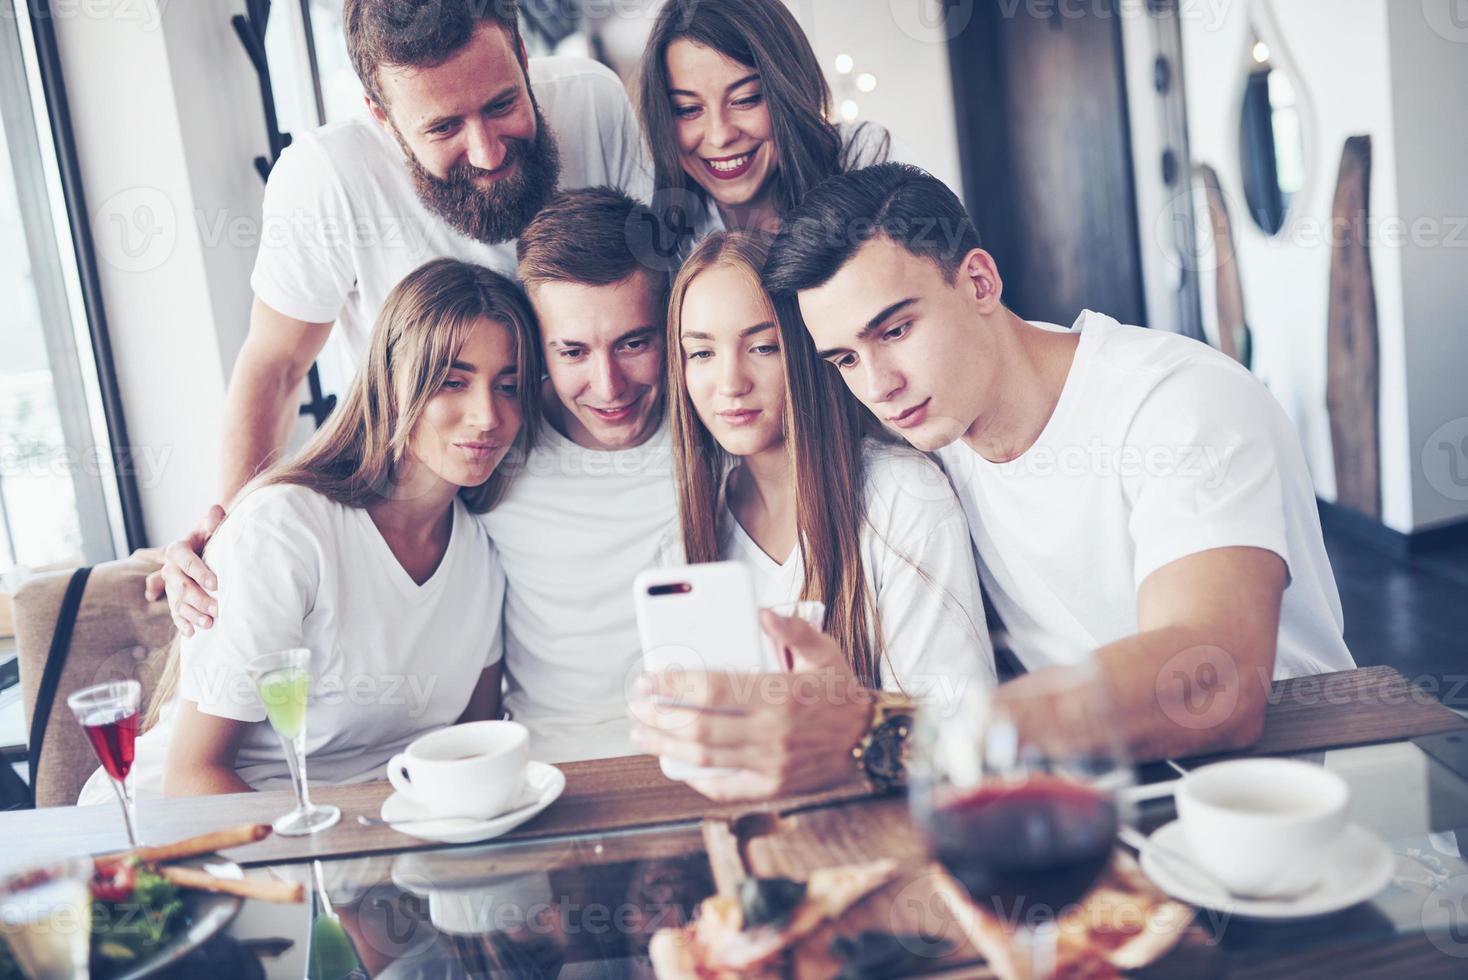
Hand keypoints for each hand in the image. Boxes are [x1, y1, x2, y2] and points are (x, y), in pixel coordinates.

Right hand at [148, 505, 225, 636]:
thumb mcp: (209, 527)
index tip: (216, 583)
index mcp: (177, 549)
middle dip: (200, 599)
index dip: (200, 572)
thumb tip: (216, 510)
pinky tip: (192, 633)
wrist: (199, 548)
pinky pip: (175, 613)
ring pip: (178, 602)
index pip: (186, 560)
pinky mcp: (173, 599)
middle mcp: (170, 568)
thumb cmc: (207, 537)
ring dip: (193, 614)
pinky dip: (182, 623)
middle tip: (218, 610)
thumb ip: (212, 521)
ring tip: (209, 624)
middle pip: (182, 586)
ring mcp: (170, 586)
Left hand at [628, 610, 874, 801]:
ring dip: (664, 746)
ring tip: (640, 732)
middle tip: (636, 705)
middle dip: (659, 716)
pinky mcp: (773, 786)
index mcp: (780, 694)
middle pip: (699, 727)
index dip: (673, 684)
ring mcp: (771, 764)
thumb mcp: (824, 651)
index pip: (712, 689)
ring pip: (704, 758)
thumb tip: (762, 613)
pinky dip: (695, 777)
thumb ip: (793, 630)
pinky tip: (674, 762)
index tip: (648, 678)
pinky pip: (724, 787)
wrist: (871, 739)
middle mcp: (772, 733)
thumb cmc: (839, 691)